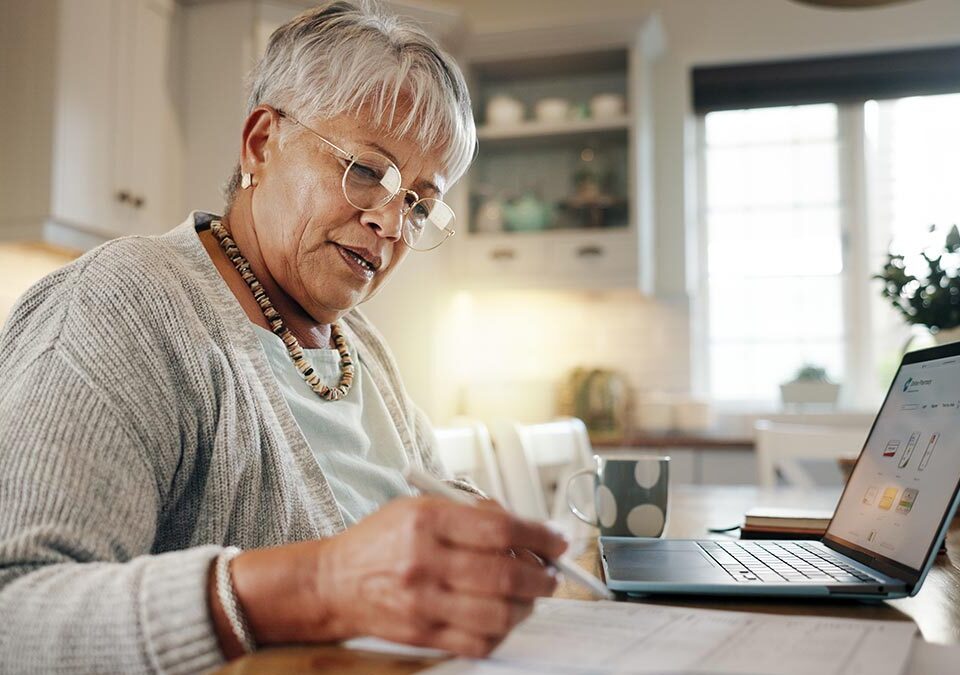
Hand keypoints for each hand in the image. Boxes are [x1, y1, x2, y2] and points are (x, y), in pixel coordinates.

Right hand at [212, 496, 566, 659]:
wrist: (334, 581)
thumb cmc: (383, 539)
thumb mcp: (420, 506)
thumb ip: (471, 513)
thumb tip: (526, 530)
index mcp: (427, 519)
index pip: (500, 528)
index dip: (539, 536)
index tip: (557, 540)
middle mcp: (424, 560)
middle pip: (504, 575)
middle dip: (541, 576)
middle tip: (551, 574)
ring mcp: (422, 602)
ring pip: (498, 613)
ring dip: (527, 607)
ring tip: (531, 597)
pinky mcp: (421, 633)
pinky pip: (478, 641)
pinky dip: (503, 632)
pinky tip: (505, 618)